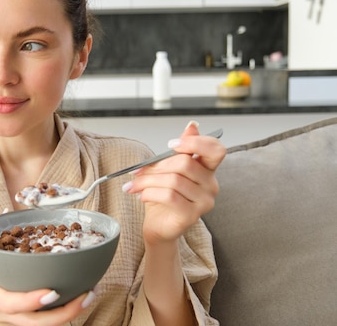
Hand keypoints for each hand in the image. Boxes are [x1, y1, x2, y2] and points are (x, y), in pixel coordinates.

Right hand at [0, 252, 93, 325]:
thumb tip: (8, 210)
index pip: (11, 303)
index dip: (32, 299)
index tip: (53, 291)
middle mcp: (3, 314)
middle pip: (37, 323)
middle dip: (67, 311)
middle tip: (88, 292)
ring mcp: (12, 323)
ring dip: (70, 314)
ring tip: (89, 294)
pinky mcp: (18, 325)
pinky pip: (42, 323)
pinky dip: (61, 313)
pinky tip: (77, 299)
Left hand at [123, 121, 226, 243]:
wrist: (158, 225)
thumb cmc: (164, 197)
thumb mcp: (168, 169)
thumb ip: (180, 149)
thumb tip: (192, 125)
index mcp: (207, 170)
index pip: (216, 150)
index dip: (196, 143)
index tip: (171, 145)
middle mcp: (211, 185)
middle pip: (185, 164)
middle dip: (156, 166)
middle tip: (137, 171)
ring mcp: (204, 202)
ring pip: (173, 180)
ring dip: (147, 181)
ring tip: (134, 185)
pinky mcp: (192, 215)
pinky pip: (170, 196)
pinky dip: (150, 193)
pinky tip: (142, 195)